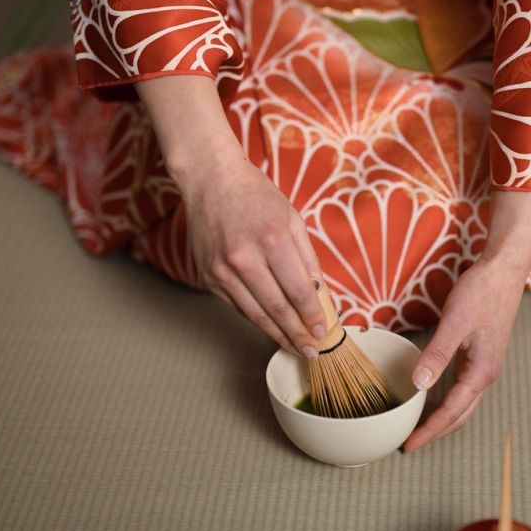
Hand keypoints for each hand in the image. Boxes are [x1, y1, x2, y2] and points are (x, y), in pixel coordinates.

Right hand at [136, 75, 326, 356]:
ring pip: (254, 313)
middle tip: (312, 350)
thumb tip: (319, 293)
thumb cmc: (255, 195)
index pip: (298, 290)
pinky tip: (271, 327)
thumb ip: (306, 257)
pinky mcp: (208, 275)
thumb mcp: (292, 218)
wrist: (210, 180)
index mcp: (272, 239)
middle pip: (276, 308)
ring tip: (294, 347)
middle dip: (297, 334)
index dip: (312, 315)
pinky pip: (237, 305)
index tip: (322, 330)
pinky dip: (256, 318)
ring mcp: (222, 269)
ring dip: (277, 334)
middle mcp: (244, 257)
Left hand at [403, 189, 530, 450]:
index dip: (429, 431)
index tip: (409, 445)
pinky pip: (463, 387)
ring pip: (463, 403)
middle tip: (410, 443)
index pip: (452, 412)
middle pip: (460, 415)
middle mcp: (486, 374)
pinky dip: (448, 399)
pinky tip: (432, 396)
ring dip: (443, 418)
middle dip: (436, 431)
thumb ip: (438, 354)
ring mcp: (486, 365)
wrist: (505, 270)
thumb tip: (419, 385)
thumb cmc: (482, 292)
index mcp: (481, 372)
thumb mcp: (455, 322)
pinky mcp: (482, 354)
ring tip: (418, 426)